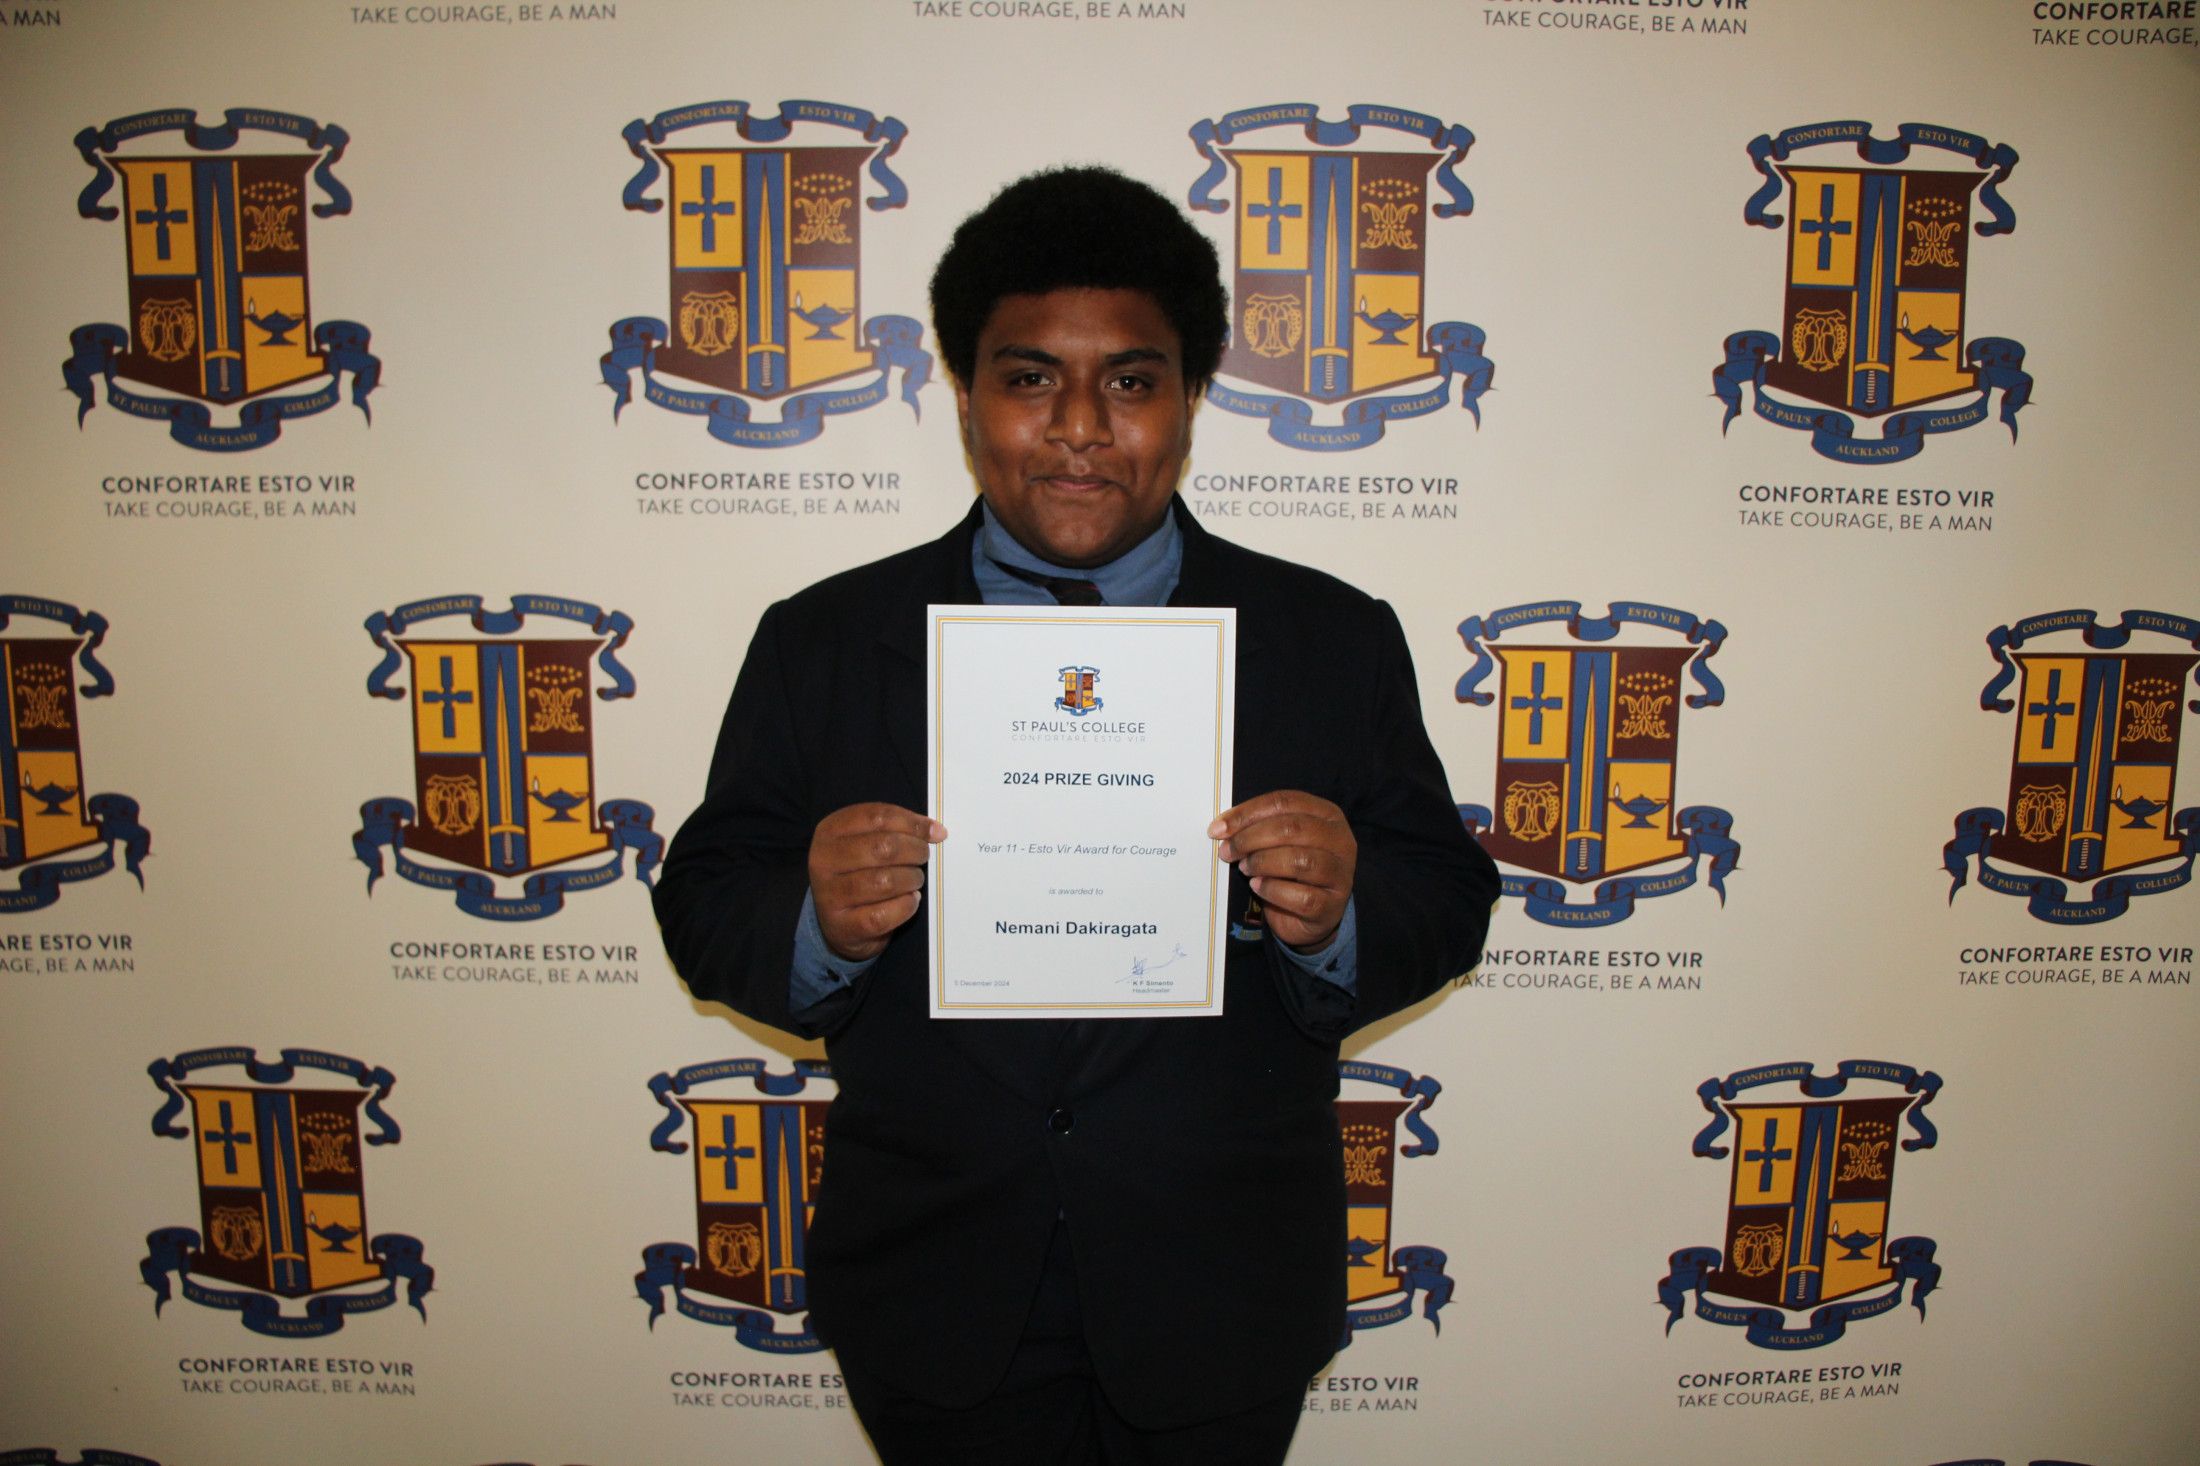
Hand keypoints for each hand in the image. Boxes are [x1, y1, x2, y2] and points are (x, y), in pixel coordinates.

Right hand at [808, 803, 946, 961]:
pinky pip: (884, 914)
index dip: (912, 823)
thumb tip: (935, 831)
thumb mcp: (867, 843)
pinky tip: (910, 900)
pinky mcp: (842, 925)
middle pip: (882, 847)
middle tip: (923, 857)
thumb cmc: (858, 874)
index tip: (934, 833)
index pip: (877, 817)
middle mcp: (823, 860)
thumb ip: (896, 831)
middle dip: (914, 851)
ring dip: (911, 879)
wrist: (838, 923)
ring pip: (884, 881)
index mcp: (830, 831)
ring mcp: (830, 895)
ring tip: (915, 879)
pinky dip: (906, 906)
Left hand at [1208, 791, 1355, 951]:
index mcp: (1327, 814)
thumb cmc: (1291, 871)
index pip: (1284, 802)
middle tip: (1227, 851)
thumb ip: (1258, 828)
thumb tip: (1222, 829)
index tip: (1218, 828)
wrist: (1310, 914)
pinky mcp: (1332, 905)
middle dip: (1250, 838)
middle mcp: (1340, 840)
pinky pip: (1301, 896)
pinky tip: (1258, 887)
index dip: (1247, 813)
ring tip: (1245, 868)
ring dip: (1262, 863)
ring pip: (1299, 861)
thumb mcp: (1278, 842)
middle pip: (1292, 828)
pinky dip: (1273, 890)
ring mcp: (1340, 873)